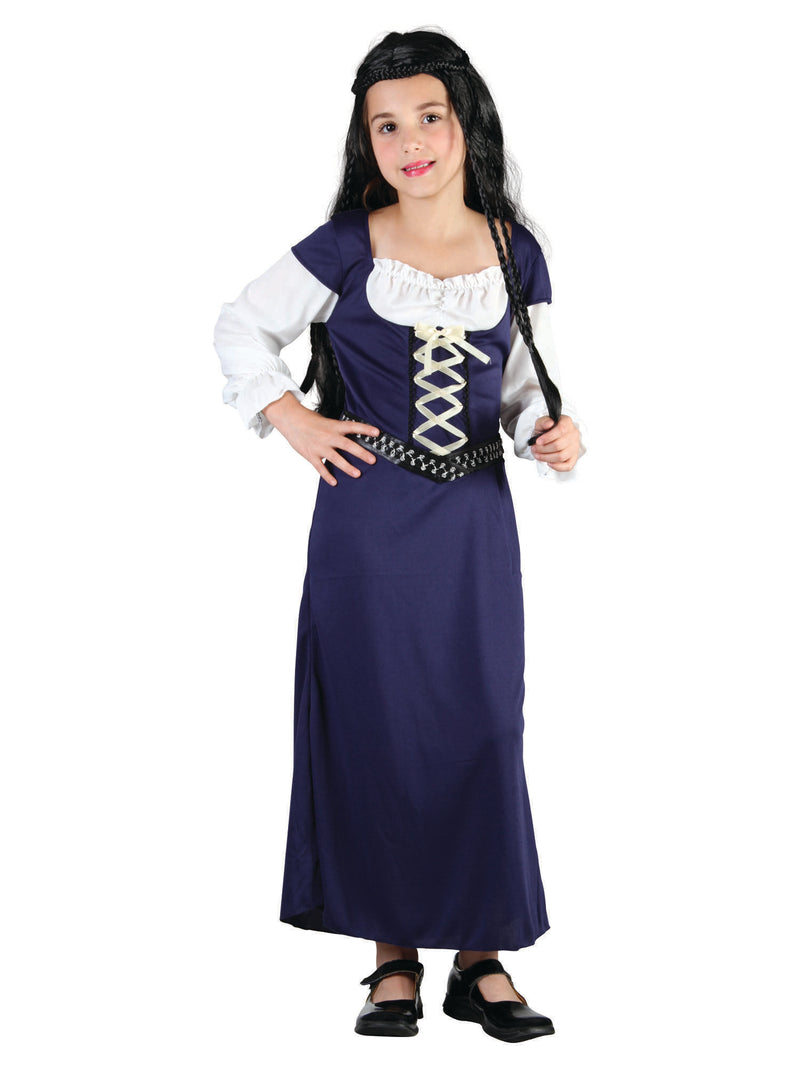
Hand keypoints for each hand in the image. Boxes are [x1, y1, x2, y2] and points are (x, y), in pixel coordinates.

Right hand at [263, 393, 379, 485]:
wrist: (290, 419)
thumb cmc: (308, 419)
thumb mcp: (326, 421)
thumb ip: (337, 430)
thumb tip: (351, 437)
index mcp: (333, 426)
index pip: (352, 426)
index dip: (365, 429)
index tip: (377, 433)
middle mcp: (328, 436)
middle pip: (348, 445)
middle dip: (361, 453)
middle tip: (372, 460)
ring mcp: (319, 447)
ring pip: (336, 459)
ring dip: (347, 467)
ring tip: (357, 474)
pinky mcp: (311, 455)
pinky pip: (320, 467)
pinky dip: (327, 476)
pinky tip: (334, 482)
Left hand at [531, 415, 580, 471]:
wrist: (550, 436)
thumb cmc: (546, 429)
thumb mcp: (541, 422)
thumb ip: (543, 421)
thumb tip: (549, 423)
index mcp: (567, 422)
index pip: (561, 430)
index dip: (548, 437)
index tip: (537, 441)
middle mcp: (573, 434)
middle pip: (559, 445)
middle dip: (543, 449)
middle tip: (534, 449)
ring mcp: (574, 447)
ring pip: (562, 456)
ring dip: (547, 457)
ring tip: (538, 455)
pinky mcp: (573, 457)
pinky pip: (568, 466)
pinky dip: (557, 466)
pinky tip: (549, 463)